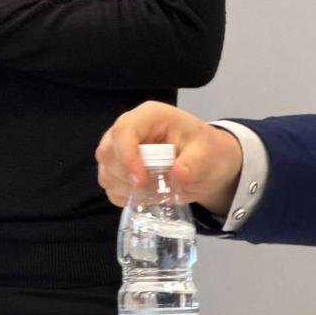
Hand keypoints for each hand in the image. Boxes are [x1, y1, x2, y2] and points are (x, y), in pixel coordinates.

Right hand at [95, 101, 242, 213]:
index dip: (127, 157)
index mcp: (149, 117)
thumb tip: (178, 175)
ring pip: (106, 172)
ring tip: (157, 192)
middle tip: (154, 189)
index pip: (124, 131)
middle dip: (126, 176)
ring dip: (127, 189)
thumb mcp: (209, 155)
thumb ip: (195, 164)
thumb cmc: (208, 151)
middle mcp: (129, 130)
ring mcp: (120, 150)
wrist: (208, 164)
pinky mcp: (118, 170)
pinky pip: (110, 188)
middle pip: (107, 152)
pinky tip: (149, 196)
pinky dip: (127, 197)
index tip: (141, 181)